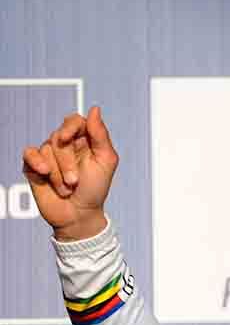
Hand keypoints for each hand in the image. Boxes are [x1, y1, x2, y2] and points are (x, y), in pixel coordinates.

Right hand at [22, 107, 118, 240]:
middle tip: (75, 182)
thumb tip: (95, 109)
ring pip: (46, 149)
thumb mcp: (105, 162)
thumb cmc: (95, 189)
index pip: (74, 121)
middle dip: (67, 162)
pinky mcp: (33, 165)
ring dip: (57, 173)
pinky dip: (37, 163)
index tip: (66, 139)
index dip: (69, 128)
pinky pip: (29, 154)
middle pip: (58, 136)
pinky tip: (43, 173)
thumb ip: (101, 135)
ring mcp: (49, 154)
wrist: (78, 215)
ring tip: (66, 188)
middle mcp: (65, 145)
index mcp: (85, 141)